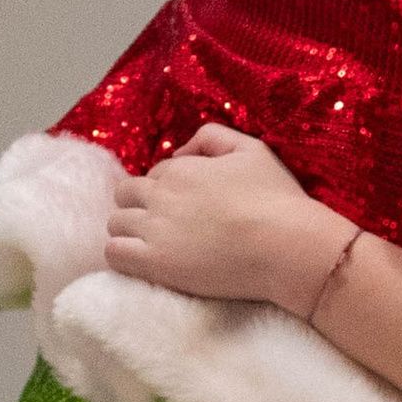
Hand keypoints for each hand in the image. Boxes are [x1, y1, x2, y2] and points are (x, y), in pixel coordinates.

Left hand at [105, 123, 354, 314]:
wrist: (287, 246)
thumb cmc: (276, 198)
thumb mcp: (251, 149)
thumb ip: (211, 137)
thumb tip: (180, 150)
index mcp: (182, 169)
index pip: (156, 173)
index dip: (169, 188)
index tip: (187, 205)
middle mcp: (162, 195)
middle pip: (126, 194)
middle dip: (141, 204)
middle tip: (166, 223)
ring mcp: (156, 230)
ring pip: (116, 223)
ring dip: (129, 230)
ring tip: (154, 244)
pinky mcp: (156, 263)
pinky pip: (114, 254)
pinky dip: (121, 254)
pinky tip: (143, 260)